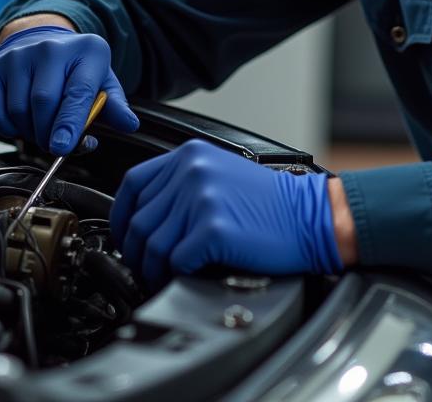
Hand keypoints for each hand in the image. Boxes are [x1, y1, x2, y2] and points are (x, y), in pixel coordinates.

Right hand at [0, 25, 138, 153]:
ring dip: (29, 132)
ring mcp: (18, 56)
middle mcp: (50, 47)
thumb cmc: (75, 70)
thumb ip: (115, 106)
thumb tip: (129, 124)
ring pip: (18, 110)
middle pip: (43, 102)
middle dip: (48, 134)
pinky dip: (8, 128)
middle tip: (56, 143)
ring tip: (41, 126)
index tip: (62, 147)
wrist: (41, 43)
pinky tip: (21, 120)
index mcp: (88, 50)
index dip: (70, 122)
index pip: (78, 91)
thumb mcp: (102, 83)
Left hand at [110, 139, 343, 285]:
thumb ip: (182, 184)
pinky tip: (188, 274)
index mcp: (190, 154)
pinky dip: (175, 274)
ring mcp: (202, 198)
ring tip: (164, 276)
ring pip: (151, 245)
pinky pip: (174, 260)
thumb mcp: (220, 173)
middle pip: (138, 220)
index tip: (124, 236)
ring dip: (153, 269)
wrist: (311, 215)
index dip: (121, 216)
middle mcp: (192, 171)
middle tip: (145, 267)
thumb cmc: (271, 202)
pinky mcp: (213, 228)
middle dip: (136, 252)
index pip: (132, 184)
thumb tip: (144, 217)